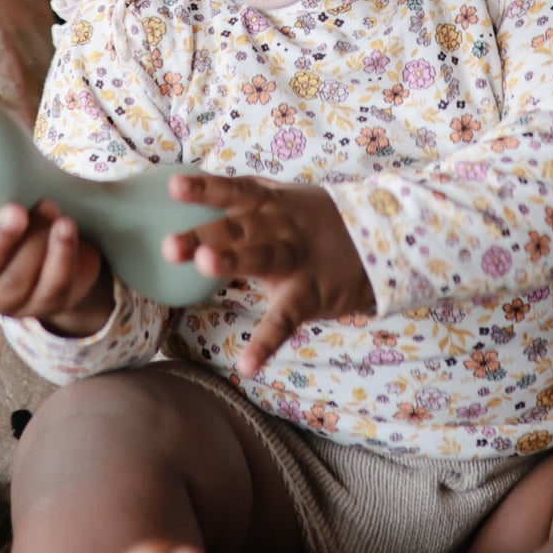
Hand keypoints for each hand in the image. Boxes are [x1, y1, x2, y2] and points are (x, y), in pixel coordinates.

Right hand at [0, 200, 111, 337]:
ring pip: (19, 280)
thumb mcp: (1, 190)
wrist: (62, 249)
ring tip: (50, 207)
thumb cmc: (19, 207)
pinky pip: (55, 283)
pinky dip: (62, 253)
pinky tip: (67, 228)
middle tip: (14, 211)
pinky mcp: (48, 305)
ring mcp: (13, 301)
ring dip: (37, 242)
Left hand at [163, 173, 376, 377]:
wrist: (382, 241)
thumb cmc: (320, 220)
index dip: (205, 189)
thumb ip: (248, 196)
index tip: (174, 188)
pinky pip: (286, 320)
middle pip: (239, 228)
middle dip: (205, 236)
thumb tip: (199, 188)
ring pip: (262, 259)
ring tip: (205, 266)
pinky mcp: (311, 294)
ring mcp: (297, 261)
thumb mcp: (288, 198)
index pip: (235, 192)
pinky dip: (268, 342)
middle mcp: (281, 228)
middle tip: (170, 245)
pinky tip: (247, 365)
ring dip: (234, 262)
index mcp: (271, 204)